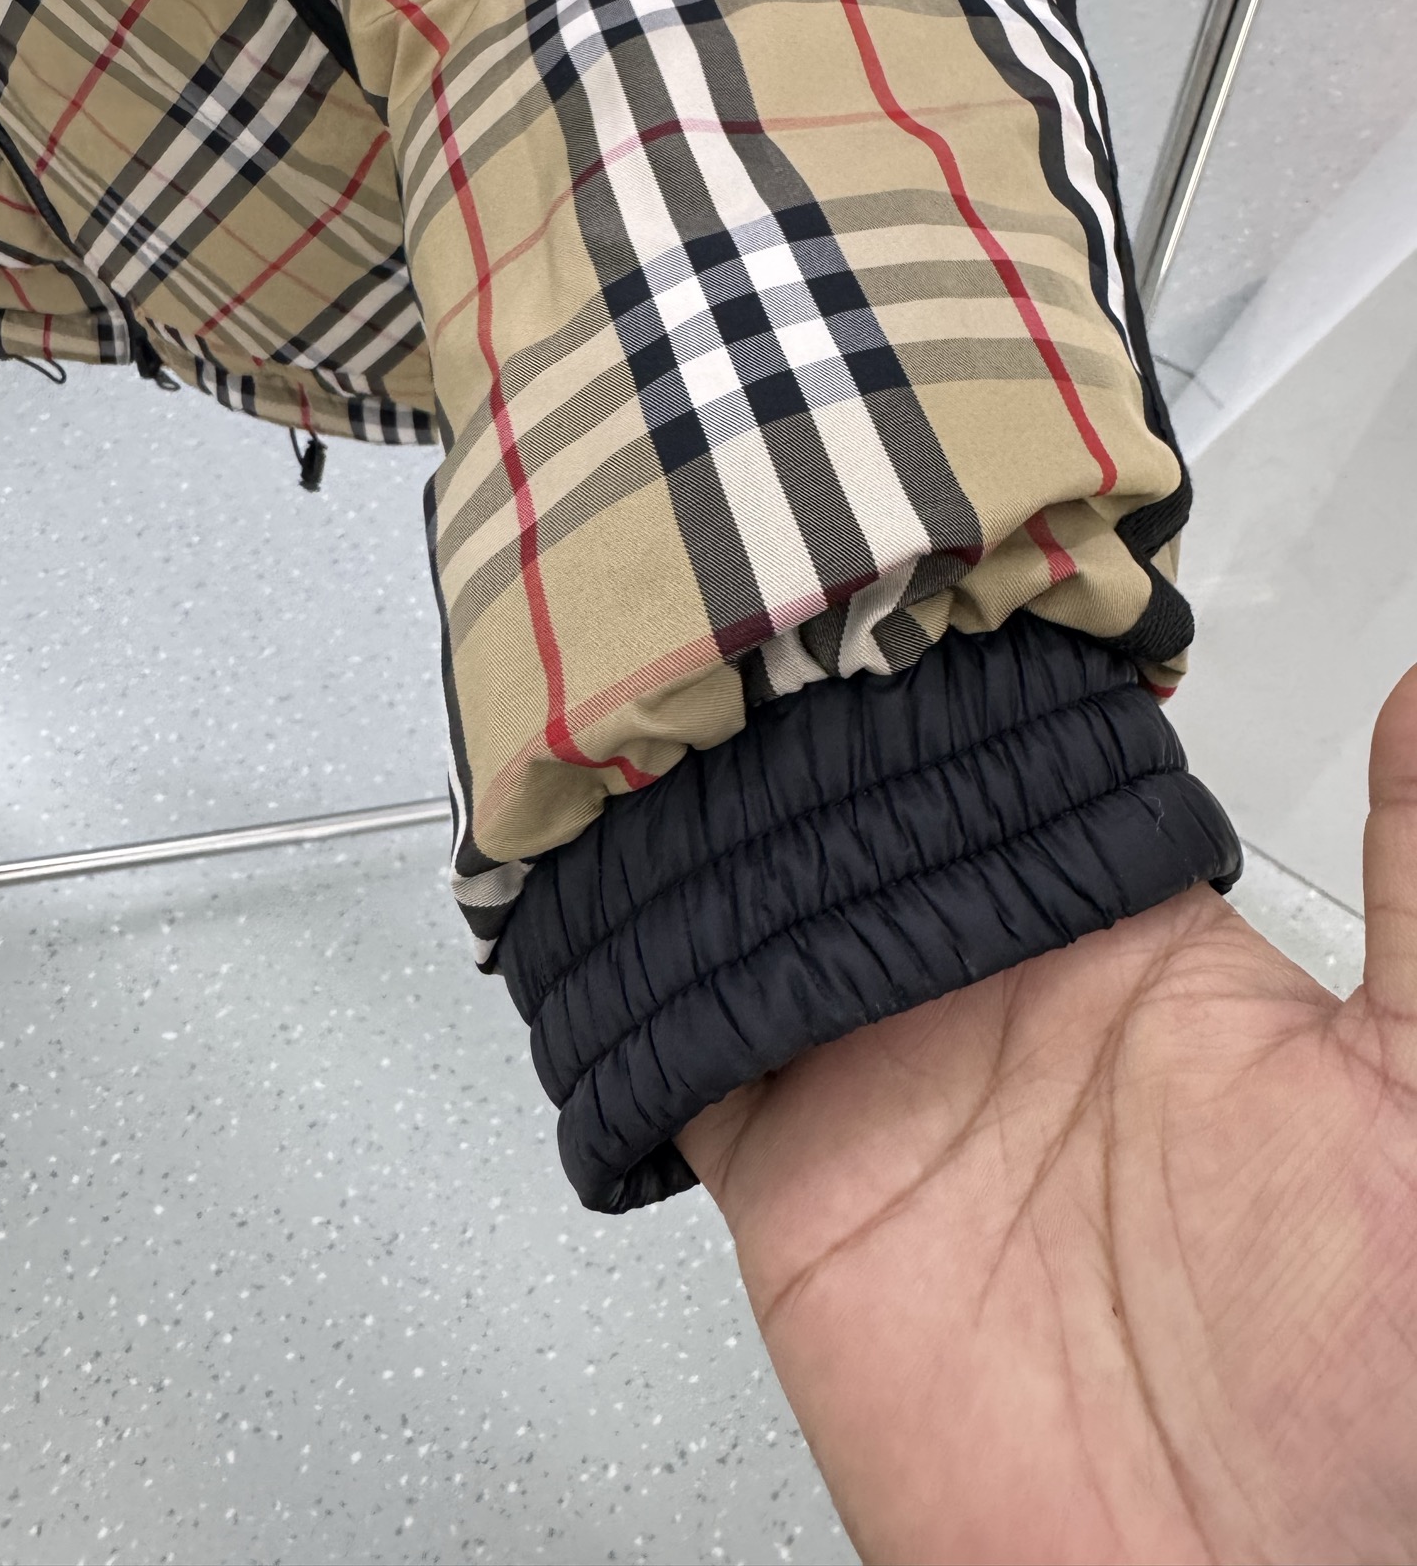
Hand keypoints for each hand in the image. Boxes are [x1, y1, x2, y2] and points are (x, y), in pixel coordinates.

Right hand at [678, 666, 1416, 1564]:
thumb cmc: (1370, 1392)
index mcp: (1129, 938)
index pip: (1012, 743)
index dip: (945, 647)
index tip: (883, 539)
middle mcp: (992, 987)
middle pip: (861, 797)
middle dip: (792, 701)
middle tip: (722, 583)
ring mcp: (879, 1077)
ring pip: (755, 894)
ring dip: (698, 809)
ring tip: (631, 692)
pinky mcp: (788, 1178)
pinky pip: (684, 1047)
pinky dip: (631, 973)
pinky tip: (594, 884)